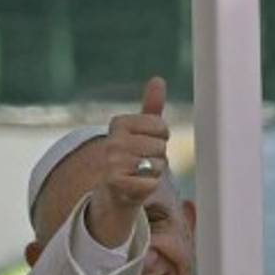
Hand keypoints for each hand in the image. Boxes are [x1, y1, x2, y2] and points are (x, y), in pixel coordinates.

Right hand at [87, 76, 169, 247]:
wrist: (114, 194)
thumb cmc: (132, 160)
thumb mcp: (141, 133)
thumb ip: (151, 108)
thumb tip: (159, 80)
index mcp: (119, 123)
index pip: (161, 127)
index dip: (161, 140)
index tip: (145, 146)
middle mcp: (113, 141)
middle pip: (161, 147)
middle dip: (158, 158)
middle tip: (142, 165)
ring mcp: (113, 162)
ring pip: (157, 165)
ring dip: (154, 173)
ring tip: (139, 175)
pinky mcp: (116, 183)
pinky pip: (151, 182)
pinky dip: (149, 187)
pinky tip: (137, 187)